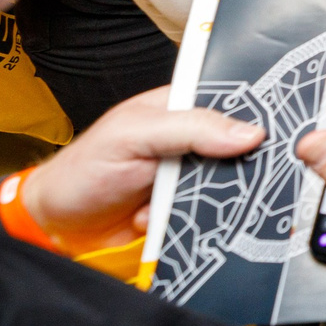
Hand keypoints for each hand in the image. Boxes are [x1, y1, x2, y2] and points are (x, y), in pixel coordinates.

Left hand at [21, 88, 262, 245]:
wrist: (57, 224)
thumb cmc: (83, 170)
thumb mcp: (134, 136)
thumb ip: (188, 128)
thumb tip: (248, 133)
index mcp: (180, 106)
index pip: (232, 101)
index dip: (256, 115)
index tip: (267, 137)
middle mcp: (190, 140)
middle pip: (238, 148)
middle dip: (231, 167)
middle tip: (207, 176)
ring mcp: (189, 175)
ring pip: (229, 186)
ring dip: (202, 199)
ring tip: (166, 199)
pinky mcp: (186, 208)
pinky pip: (210, 215)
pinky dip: (187, 221)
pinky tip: (153, 217)